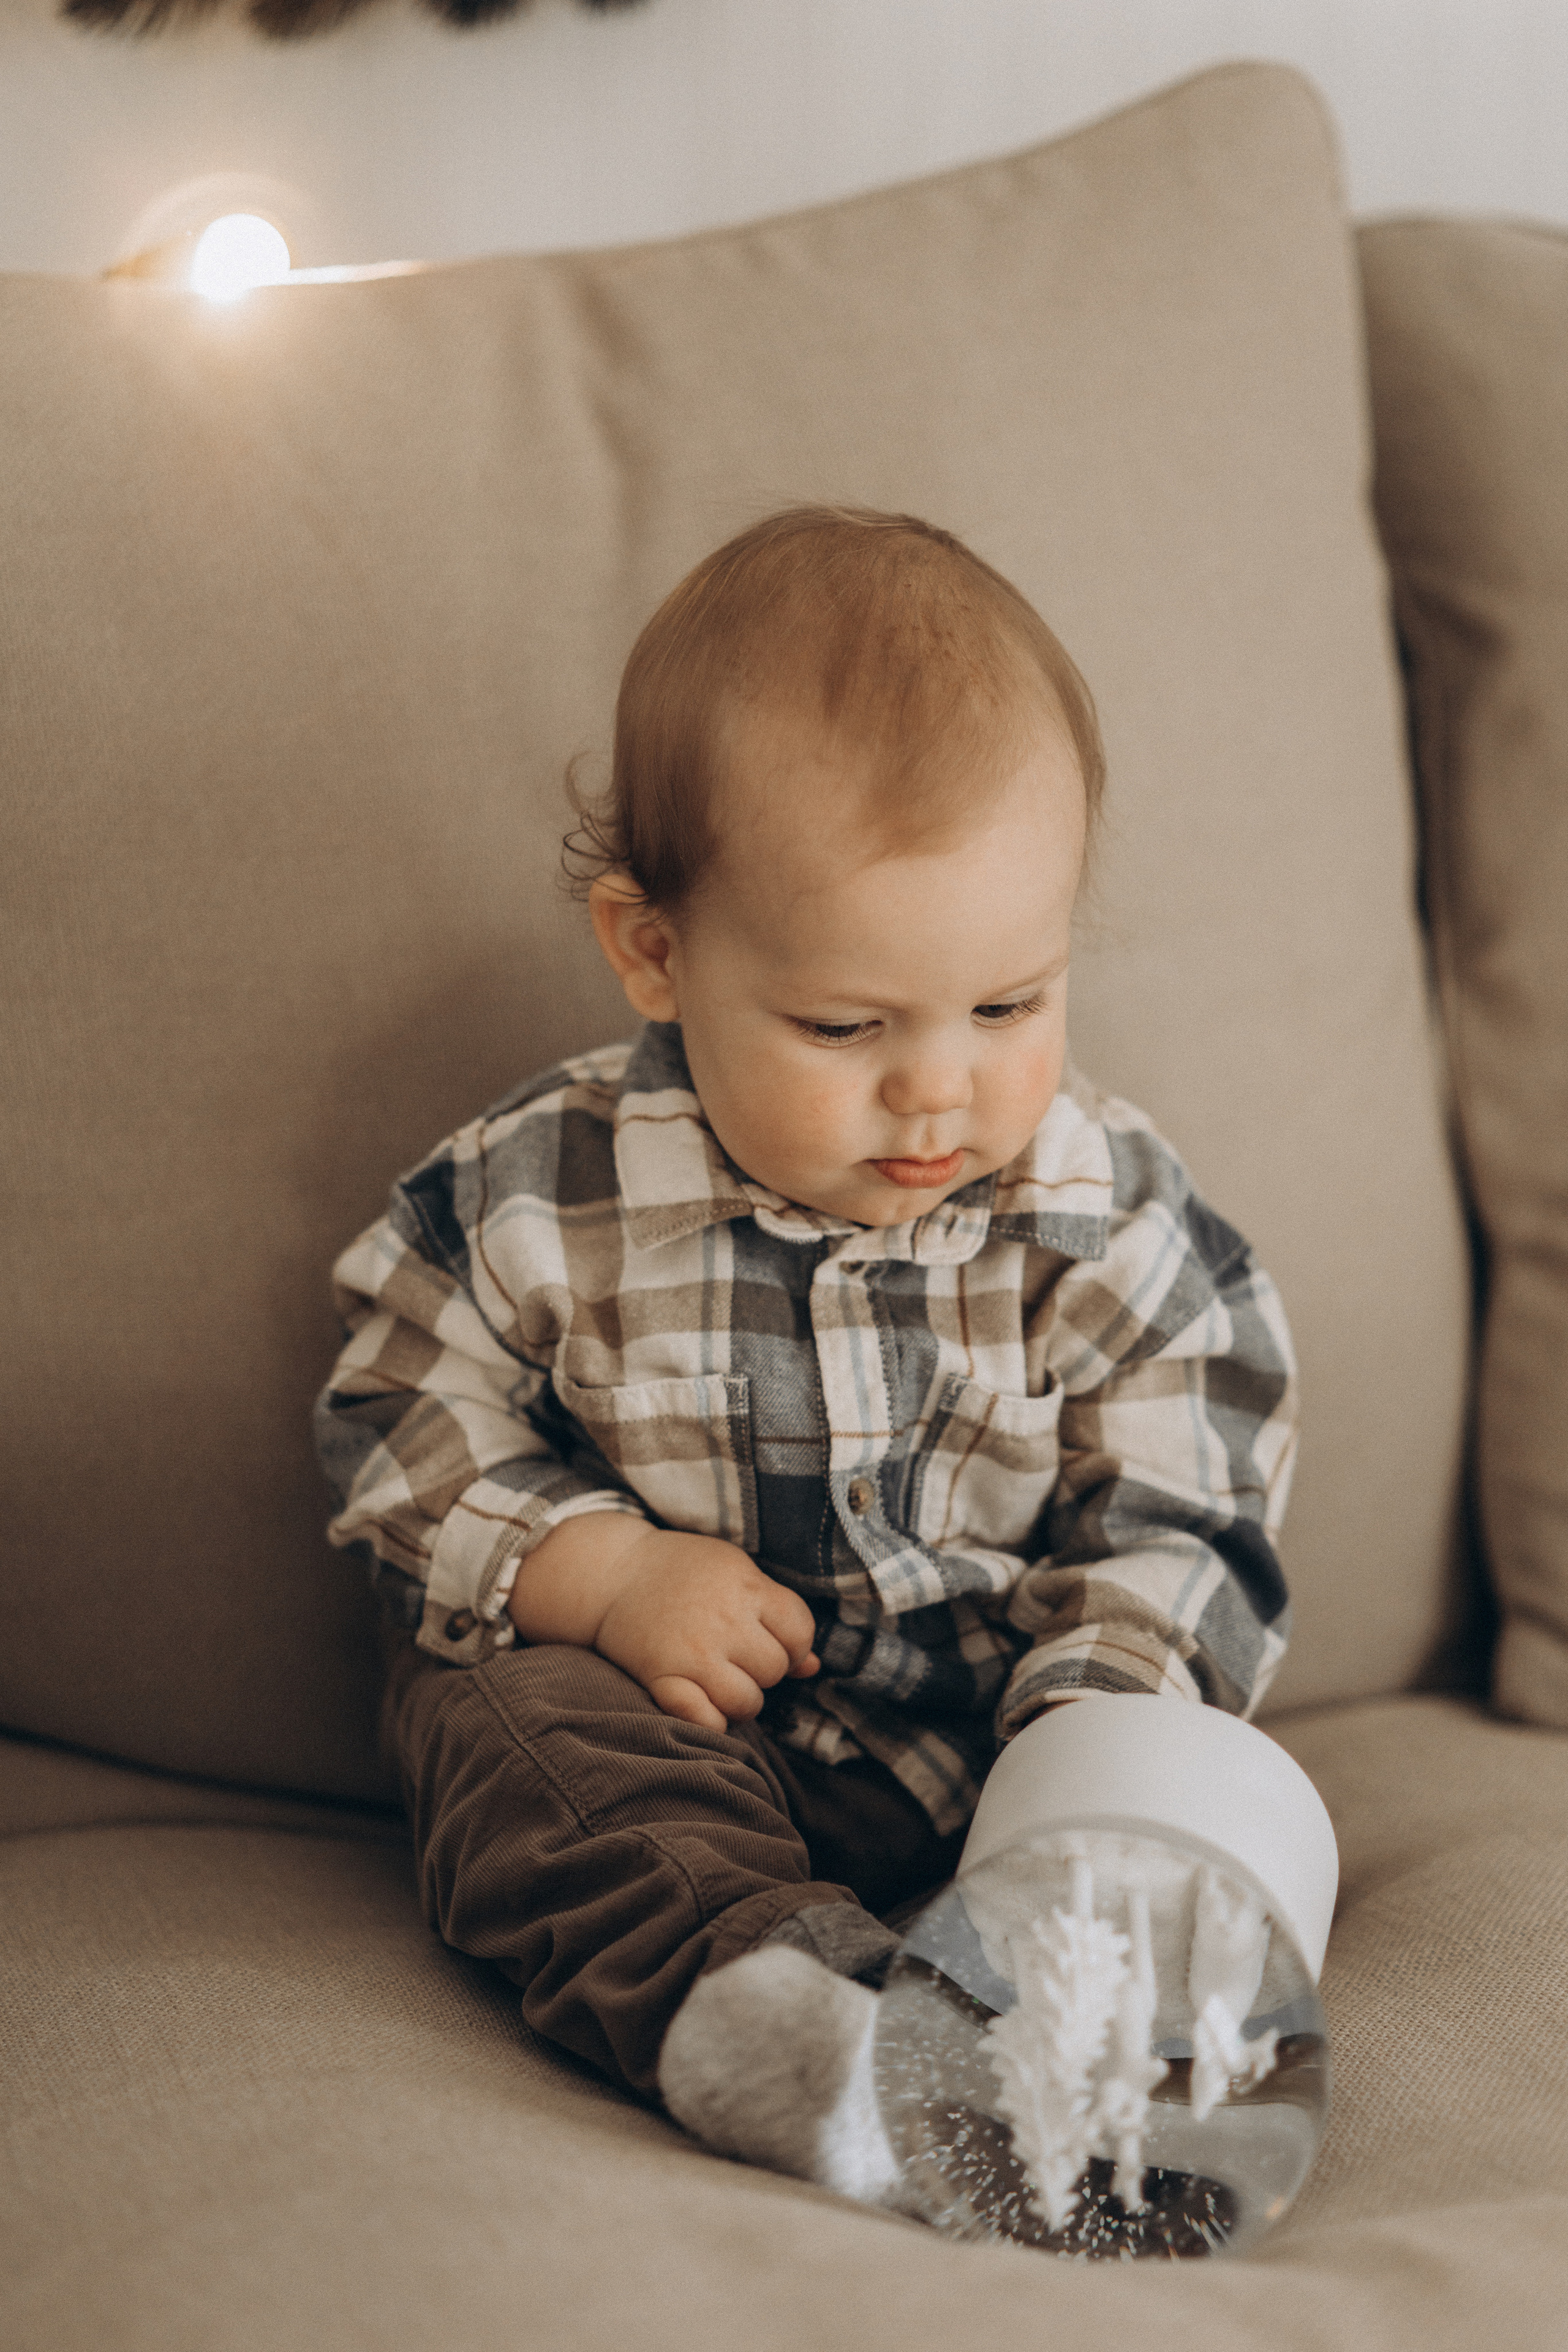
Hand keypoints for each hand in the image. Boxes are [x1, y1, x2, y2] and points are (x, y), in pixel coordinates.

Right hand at [506, 1514, 817, 1730]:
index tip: (771, 1640)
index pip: (800, 1632)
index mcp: (746, 1587)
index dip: (793, 1643)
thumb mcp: (735, 1572)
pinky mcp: (662, 1679)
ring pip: (748, 1702)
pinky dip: (711, 1721)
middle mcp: (724, 1622)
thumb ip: (777, 1611)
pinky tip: (703, 1703)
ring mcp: (692, 1653)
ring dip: (741, 1698)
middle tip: (739, 1657)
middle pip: (776, 1669)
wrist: (611, 1573)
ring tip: (722, 1680)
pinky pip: (706, 1722)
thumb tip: (814, 1666)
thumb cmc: (681, 1570)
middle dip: (765, 1670)